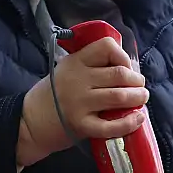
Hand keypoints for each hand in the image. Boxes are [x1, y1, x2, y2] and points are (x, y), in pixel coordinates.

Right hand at [16, 36, 147, 168]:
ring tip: (141, 98)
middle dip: (137, 80)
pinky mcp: (81, 125)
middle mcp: (78, 80)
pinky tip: (137, 119)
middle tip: (140, 86)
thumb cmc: (53, 95)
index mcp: (75, 61)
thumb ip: (90, 65)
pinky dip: (129, 122)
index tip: (126, 66)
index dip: (123, 56)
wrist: (31, 122)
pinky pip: (111, 125)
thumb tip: (128, 67)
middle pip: (119, 73)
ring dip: (138, 97)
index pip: (106, 47)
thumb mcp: (66, 70)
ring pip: (119, 96)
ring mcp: (79, 103)